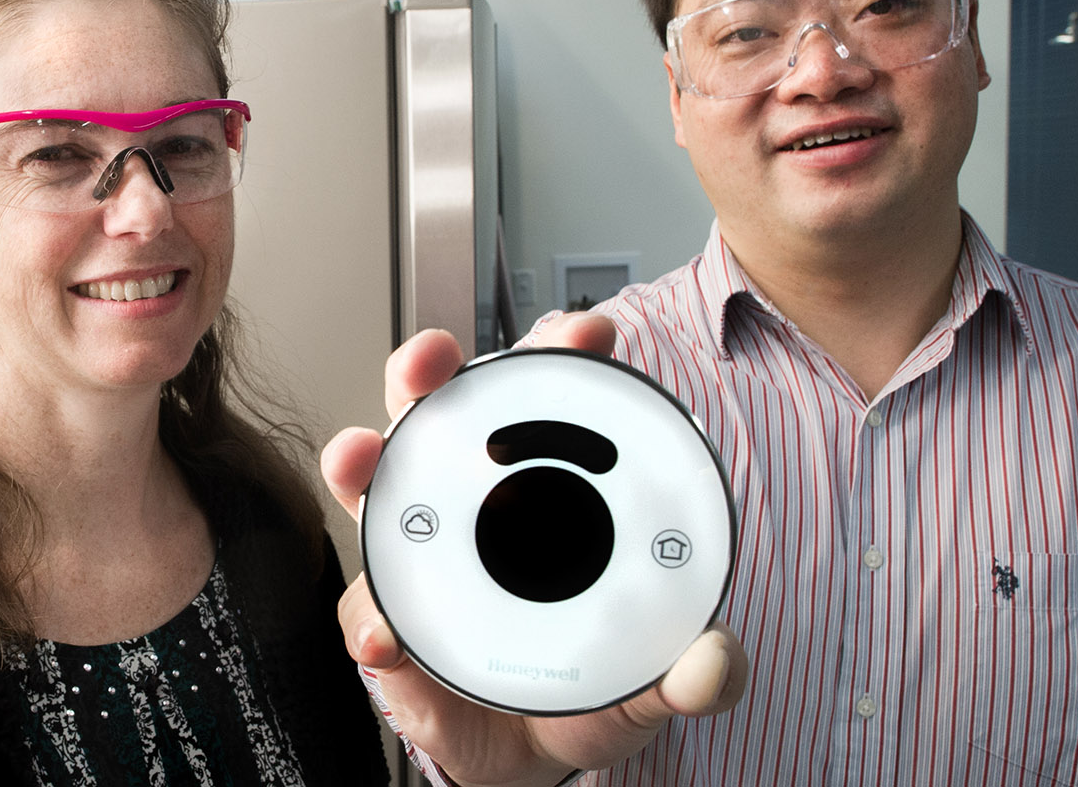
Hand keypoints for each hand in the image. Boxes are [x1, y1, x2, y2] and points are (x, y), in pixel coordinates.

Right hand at [320, 318, 748, 786]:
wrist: (528, 754)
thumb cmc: (584, 683)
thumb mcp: (653, 674)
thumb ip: (695, 672)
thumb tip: (715, 661)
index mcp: (543, 491)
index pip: (548, 401)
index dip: (562, 353)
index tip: (587, 332)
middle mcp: (467, 504)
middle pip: (437, 412)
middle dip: (428, 369)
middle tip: (436, 360)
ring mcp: (415, 557)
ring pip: (374, 487)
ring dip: (362, 461)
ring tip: (362, 458)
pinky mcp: (386, 624)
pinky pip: (367, 613)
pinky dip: (372, 621)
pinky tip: (387, 637)